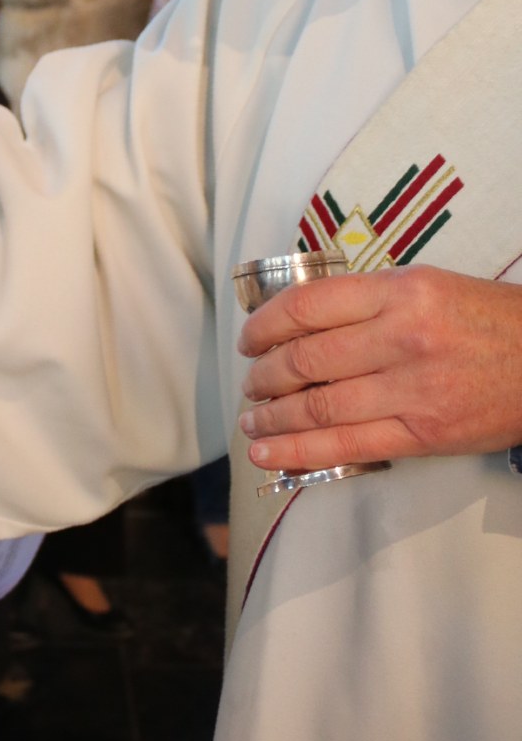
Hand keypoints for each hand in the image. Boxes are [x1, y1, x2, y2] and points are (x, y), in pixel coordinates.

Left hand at [237, 267, 521, 471]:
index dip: (264, 325)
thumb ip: (369, 301)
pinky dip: (298, 452)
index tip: (250, 339)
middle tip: (251, 383)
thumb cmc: (489, 321)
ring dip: (272, 418)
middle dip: (264, 376)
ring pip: (318, 408)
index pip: (308, 306)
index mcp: (399, 292)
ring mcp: (411, 389)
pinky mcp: (422, 434)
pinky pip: (347, 446)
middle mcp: (401, 337)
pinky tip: (269, 454)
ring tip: (252, 421)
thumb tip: (305, 323)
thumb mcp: (429, 286)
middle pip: (305, 360)